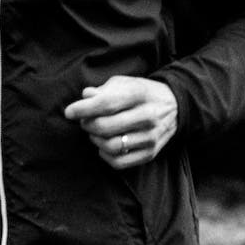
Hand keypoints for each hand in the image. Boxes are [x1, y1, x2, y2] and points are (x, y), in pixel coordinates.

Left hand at [62, 76, 177, 169]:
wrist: (175, 106)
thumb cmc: (142, 93)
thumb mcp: (125, 83)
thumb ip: (104, 90)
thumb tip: (85, 97)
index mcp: (139, 94)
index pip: (106, 103)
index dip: (83, 109)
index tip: (69, 112)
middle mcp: (148, 116)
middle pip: (106, 127)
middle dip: (87, 125)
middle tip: (84, 121)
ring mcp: (150, 137)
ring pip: (111, 146)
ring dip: (95, 140)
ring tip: (94, 132)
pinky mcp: (150, 153)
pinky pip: (119, 161)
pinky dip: (105, 155)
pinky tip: (104, 145)